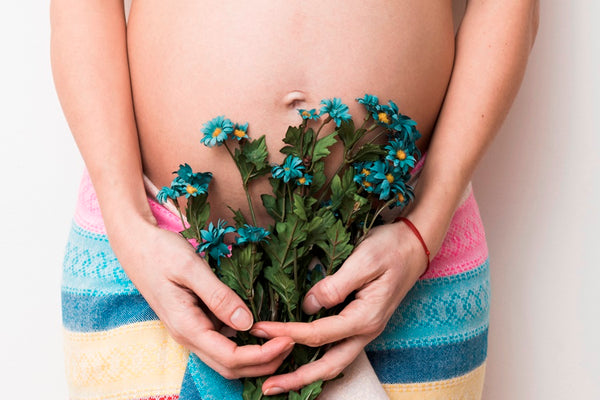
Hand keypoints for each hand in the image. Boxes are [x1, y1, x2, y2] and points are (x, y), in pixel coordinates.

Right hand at [111, 219, 294, 379]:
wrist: (134, 243)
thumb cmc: (160, 252)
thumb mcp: (190, 268)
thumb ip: (218, 296)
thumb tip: (247, 322)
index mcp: (186, 326)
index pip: (231, 357)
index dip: (263, 355)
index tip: (288, 339)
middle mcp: (188, 336)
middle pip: (230, 367)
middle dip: (264, 362)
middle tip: (291, 343)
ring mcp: (190, 330)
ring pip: (226, 358)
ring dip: (255, 356)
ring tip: (281, 337)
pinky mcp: (194, 321)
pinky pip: (221, 341)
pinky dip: (244, 342)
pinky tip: (260, 326)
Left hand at [250, 221, 427, 394]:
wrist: (414, 246)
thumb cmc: (390, 248)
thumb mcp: (364, 260)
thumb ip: (336, 285)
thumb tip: (308, 306)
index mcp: (366, 317)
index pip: (319, 334)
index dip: (287, 333)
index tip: (260, 330)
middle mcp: (365, 331)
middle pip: (328, 365)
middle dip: (296, 379)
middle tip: (267, 387)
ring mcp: (363, 330)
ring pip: (332, 362)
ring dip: (305, 375)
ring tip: (277, 381)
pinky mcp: (359, 323)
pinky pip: (335, 349)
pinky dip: (315, 359)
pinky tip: (298, 360)